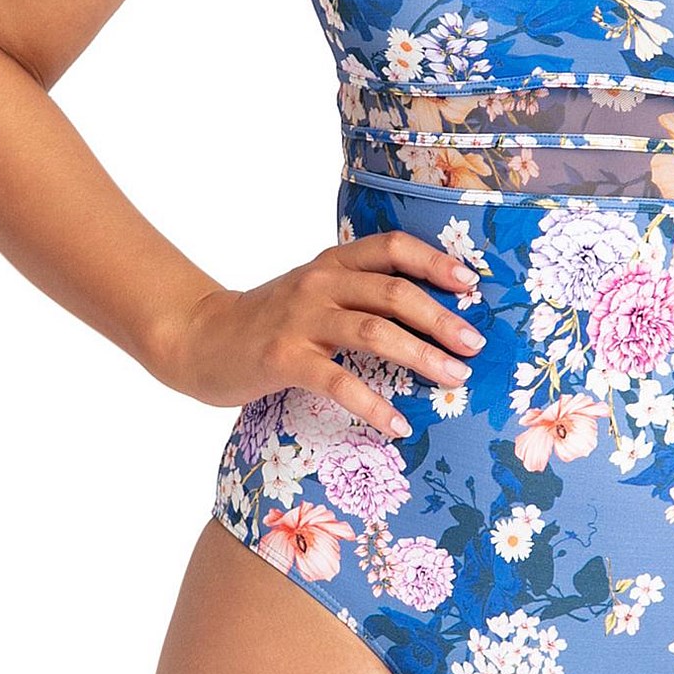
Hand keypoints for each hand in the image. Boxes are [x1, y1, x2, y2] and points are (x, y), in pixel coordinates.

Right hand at [156, 230, 485, 436]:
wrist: (198, 338)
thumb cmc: (268, 321)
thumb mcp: (313, 292)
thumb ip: (357, 293)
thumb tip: (428, 315)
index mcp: (332, 262)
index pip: (392, 248)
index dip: (435, 262)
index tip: (472, 284)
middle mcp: (319, 283)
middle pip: (394, 292)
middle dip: (441, 319)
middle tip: (475, 345)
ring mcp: (300, 320)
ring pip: (374, 332)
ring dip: (420, 356)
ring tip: (453, 380)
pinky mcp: (282, 358)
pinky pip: (337, 382)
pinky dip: (373, 405)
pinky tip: (398, 425)